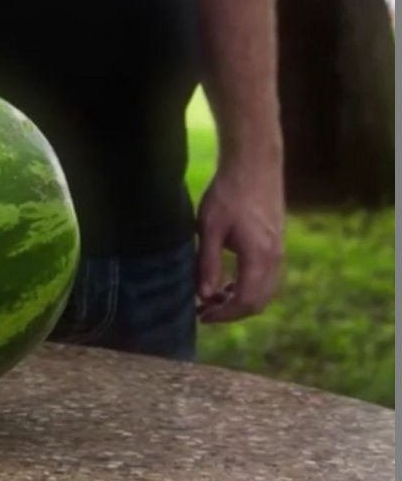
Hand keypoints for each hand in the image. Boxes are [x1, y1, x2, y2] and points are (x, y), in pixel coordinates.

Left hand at [195, 158, 285, 322]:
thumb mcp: (209, 229)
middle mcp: (275, 257)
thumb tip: (205, 296)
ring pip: (264, 290)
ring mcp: (279, 250)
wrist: (254, 164)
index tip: (202, 316)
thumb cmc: (228, 193)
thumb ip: (208, 264)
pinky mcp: (276, 243)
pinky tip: (226, 281)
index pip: (246, 301)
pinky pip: (266, 277)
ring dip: (239, 299)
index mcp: (259, 256)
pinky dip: (248, 286)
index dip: (224, 315)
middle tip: (204, 310)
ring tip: (211, 297)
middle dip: (232, 312)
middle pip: (258, 301)